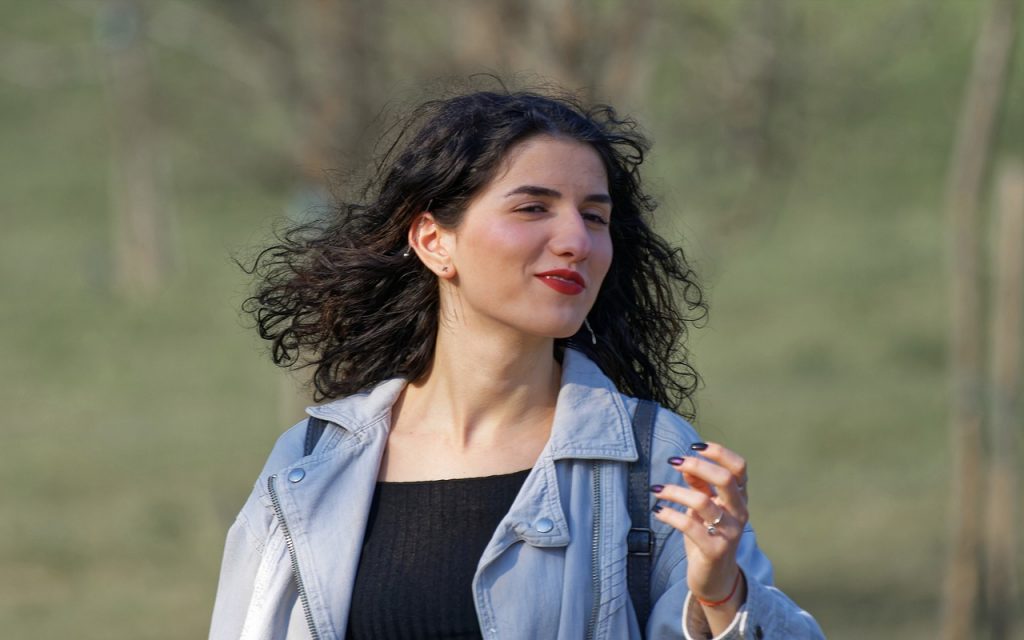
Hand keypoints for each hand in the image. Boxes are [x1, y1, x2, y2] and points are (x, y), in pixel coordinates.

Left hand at [651, 442, 749, 630]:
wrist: (715, 578)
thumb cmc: (708, 536)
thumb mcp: (704, 508)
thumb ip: (699, 486)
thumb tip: (685, 463)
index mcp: (739, 499)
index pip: (739, 467)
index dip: (719, 452)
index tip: (694, 446)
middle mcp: (739, 513)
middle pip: (726, 479)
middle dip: (697, 466)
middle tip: (674, 462)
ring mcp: (729, 532)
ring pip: (702, 502)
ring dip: (675, 491)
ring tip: (657, 490)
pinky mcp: (714, 549)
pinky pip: (689, 526)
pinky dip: (669, 514)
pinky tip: (658, 511)